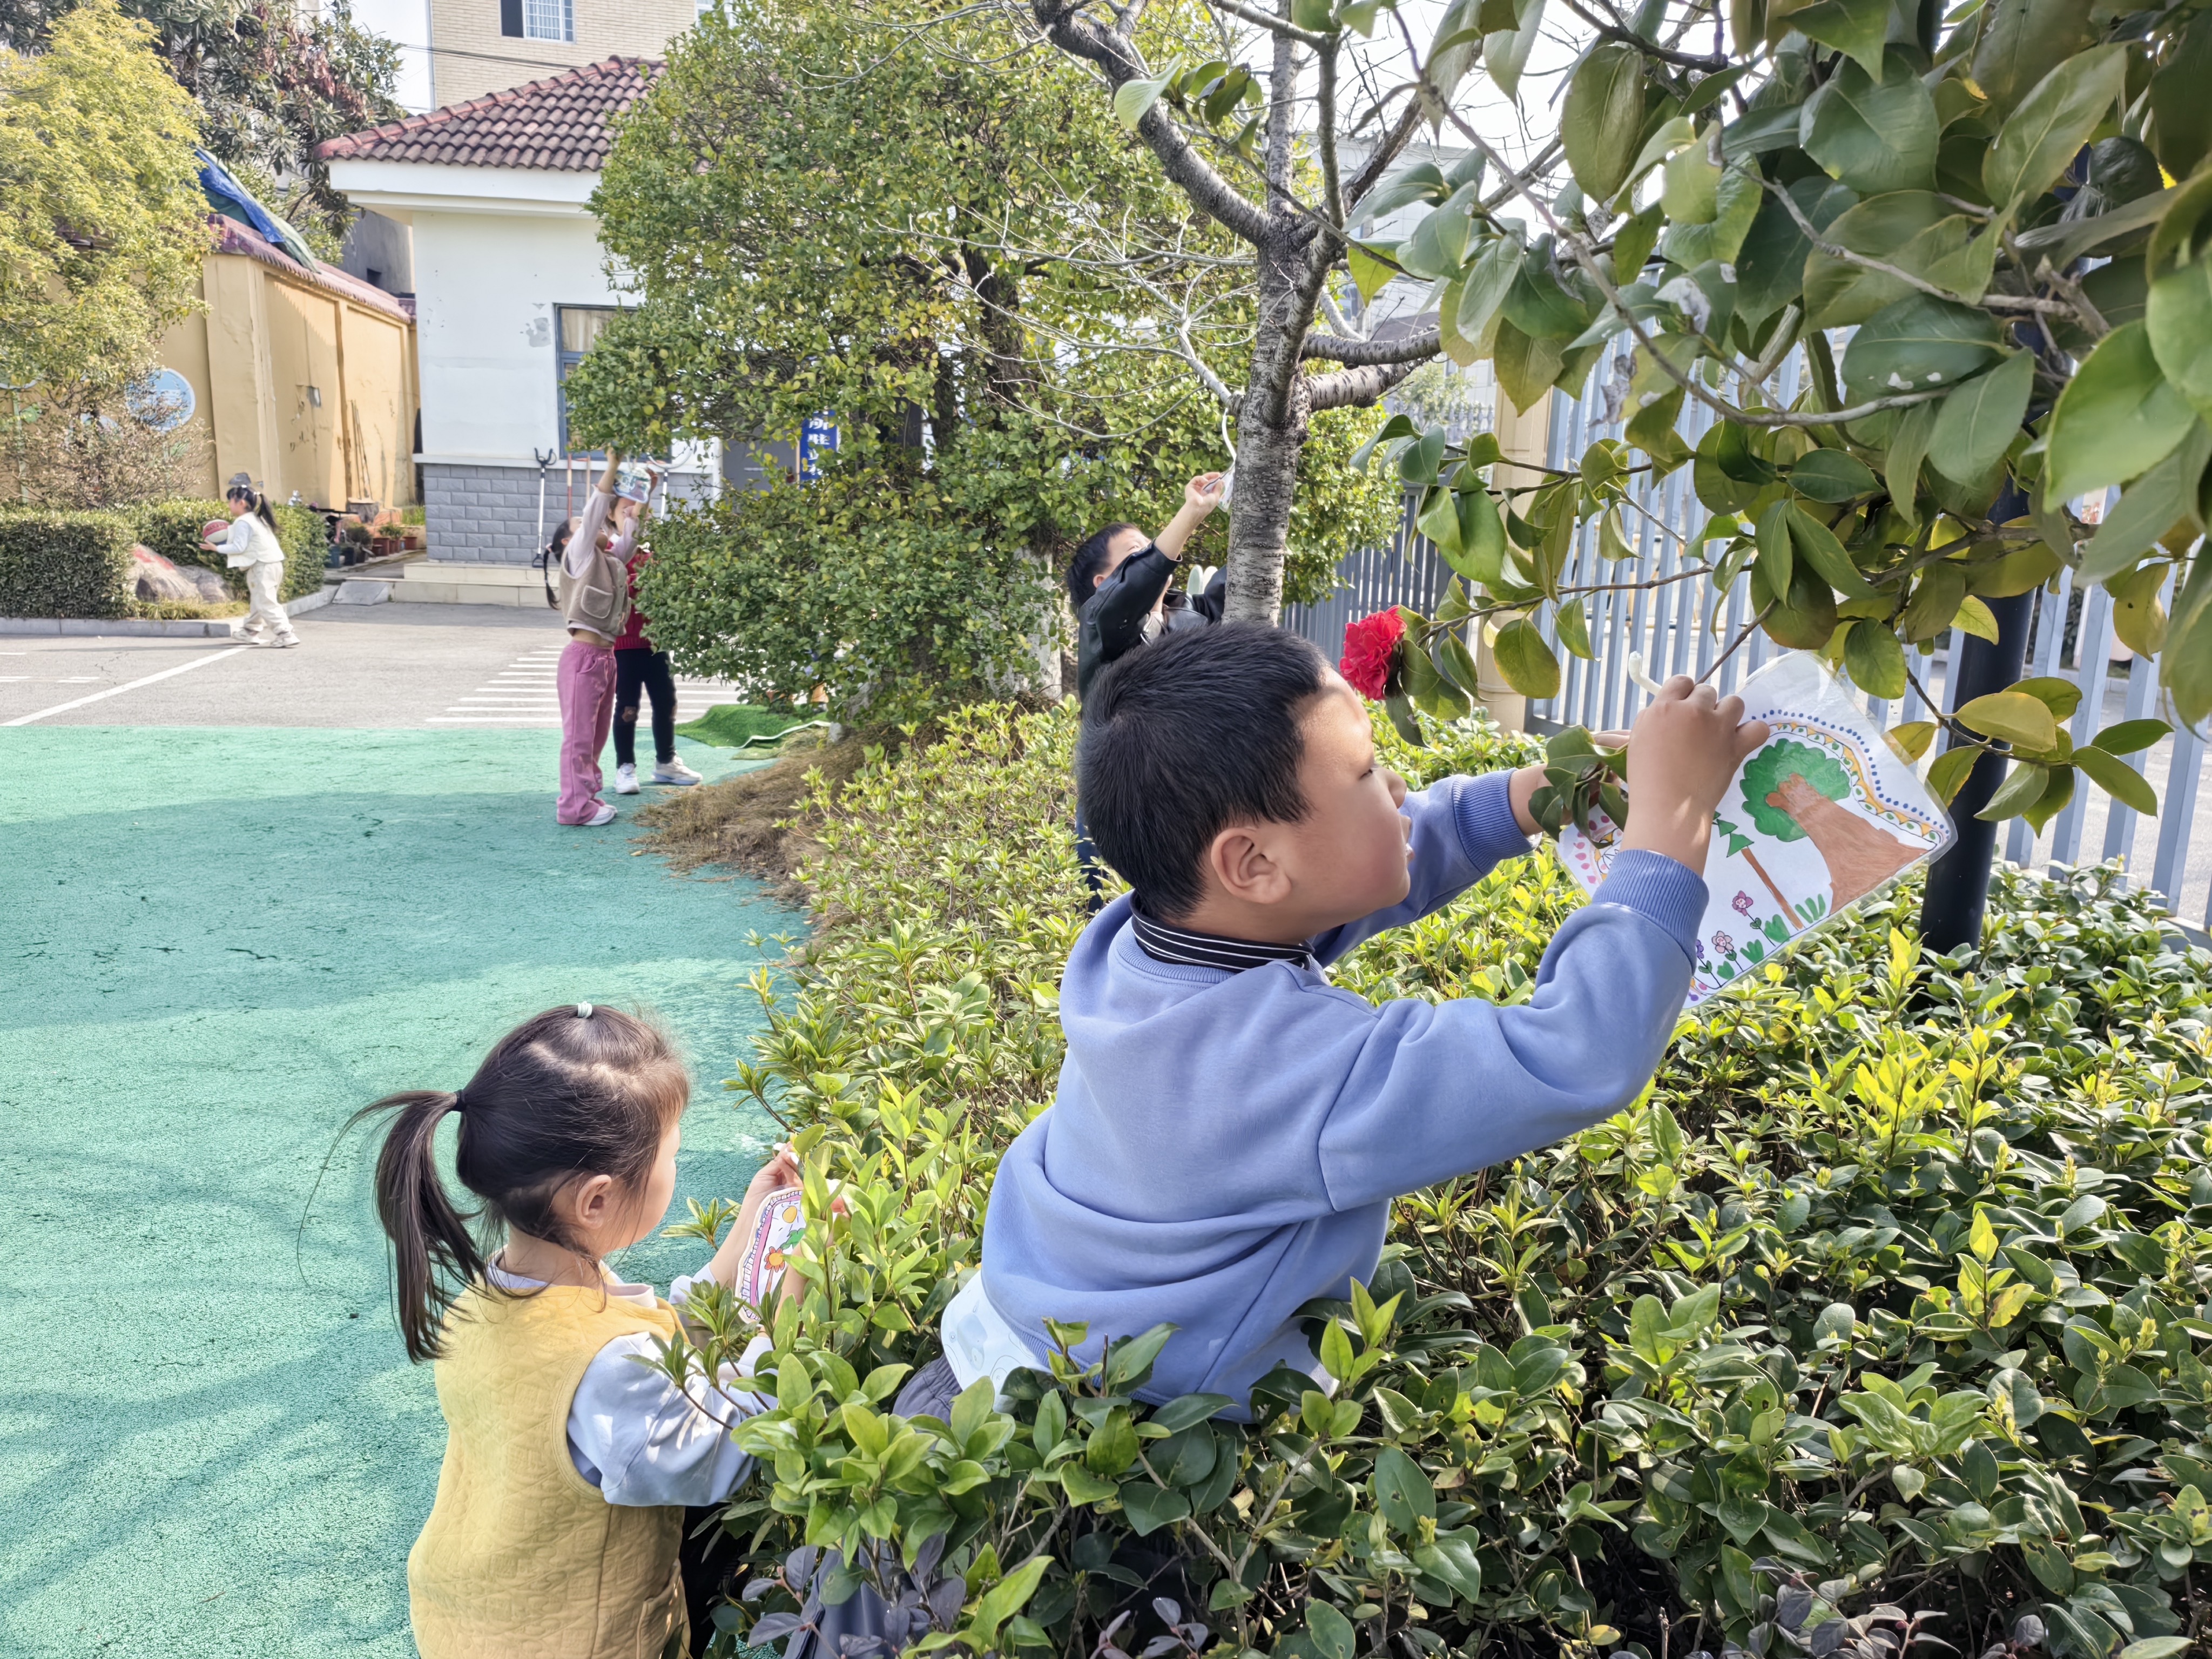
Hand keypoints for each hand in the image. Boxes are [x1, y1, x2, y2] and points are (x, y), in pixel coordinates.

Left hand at [744, 1142, 801, 1203]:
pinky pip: (798, 1179)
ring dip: (791, 1161)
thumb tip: (787, 1149)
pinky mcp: (798, 1195)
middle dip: (792, 1155)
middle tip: (790, 1147)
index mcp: (782, 1175)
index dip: (790, 1153)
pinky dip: (790, 1169)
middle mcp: (790, 1180)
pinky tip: (783, 1161)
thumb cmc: (756, 1194)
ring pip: (799, 1171)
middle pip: (796, 1165)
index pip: (789, 1162)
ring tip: (784, 1154)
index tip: (791, 1143)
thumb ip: (776, 1163)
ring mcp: (795, 1188)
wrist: (754, 1213)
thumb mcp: (764, 1174)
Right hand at [1184, 472, 1224, 515]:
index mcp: (1206, 494)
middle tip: (1218, 474)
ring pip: (1202, 478)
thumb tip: (1222, 481)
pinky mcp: (1190, 486)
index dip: (1215, 480)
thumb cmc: (1207, 505)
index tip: (1220, 477)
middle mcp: (1200, 490)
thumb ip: (1218, 488)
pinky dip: (1201, 478)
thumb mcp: (1216, 496)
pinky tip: (1206, 481)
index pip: (1210, 485)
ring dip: (1209, 476)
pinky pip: (1196, 479)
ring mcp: (1195, 488)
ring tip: (1215, 476)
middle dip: (1212, 476)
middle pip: (1206, 480)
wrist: (1197, 508)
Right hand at [1618, 677, 1768, 869]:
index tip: (1682, 713)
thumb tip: (1659, 711)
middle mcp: (1693, 711)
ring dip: (1728, 716)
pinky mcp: (1736, 747)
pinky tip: (1742, 742)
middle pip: (1707, 691)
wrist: (1668, 810)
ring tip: (1720, 735)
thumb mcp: (1637, 741)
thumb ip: (1651, 720)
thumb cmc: (1645, 780)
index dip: (1684, 695)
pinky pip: (1758, 728)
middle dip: (1704, 708)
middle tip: (1697, 731)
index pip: (1682, 681)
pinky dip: (1752, 734)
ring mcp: (1717, 727)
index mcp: (1664, 707)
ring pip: (1735, 703)